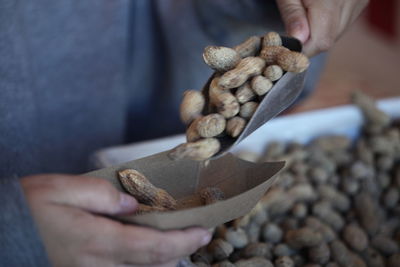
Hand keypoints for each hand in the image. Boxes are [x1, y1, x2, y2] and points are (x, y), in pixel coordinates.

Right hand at [21, 174, 210, 266]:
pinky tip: (149, 251)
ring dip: (165, 260)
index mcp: (97, 241)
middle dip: (181, 252)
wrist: (3, 234)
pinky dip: (145, 264)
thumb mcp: (62, 188)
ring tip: (178, 240)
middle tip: (197, 233)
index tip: (204, 231)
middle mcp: (99, 266)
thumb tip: (131, 203)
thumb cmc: (29, 209)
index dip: (184, 241)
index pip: (154, 247)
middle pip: (155, 266)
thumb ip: (102, 194)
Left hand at [276, 0, 368, 56]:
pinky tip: (319, 13)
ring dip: (319, 34)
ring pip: (337, 33)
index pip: (320, 41)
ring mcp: (358, 2)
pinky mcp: (361, 1)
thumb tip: (298, 41)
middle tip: (292, 35)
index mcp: (330, 1)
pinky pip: (344, 22)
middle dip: (308, 43)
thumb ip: (292, 15)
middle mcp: (350, 2)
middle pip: (328, 39)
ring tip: (305, 19)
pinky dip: (329, 24)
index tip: (288, 49)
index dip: (303, 50)